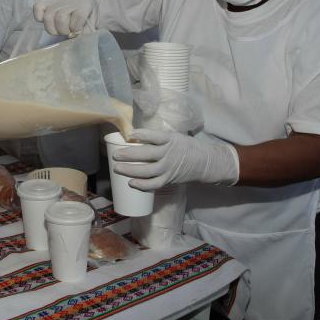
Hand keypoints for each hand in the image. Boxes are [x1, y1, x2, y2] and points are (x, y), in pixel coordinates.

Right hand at [33, 0, 97, 36]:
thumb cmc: (85, 9)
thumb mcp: (93, 18)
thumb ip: (88, 30)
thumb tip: (79, 38)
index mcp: (84, 4)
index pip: (79, 17)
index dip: (76, 28)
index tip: (77, 31)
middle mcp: (68, 1)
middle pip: (61, 19)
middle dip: (64, 30)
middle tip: (67, 31)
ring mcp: (55, 1)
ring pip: (48, 18)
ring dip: (53, 28)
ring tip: (58, 28)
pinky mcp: (44, 1)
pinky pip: (37, 10)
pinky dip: (40, 18)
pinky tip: (49, 21)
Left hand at [113, 129, 239, 189]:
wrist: (204, 162)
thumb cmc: (186, 146)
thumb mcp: (175, 136)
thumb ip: (158, 138)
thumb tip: (135, 135)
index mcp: (170, 140)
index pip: (155, 136)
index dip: (142, 135)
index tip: (130, 134)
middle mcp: (169, 154)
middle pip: (146, 154)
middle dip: (128, 155)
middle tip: (115, 155)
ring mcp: (169, 168)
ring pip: (147, 171)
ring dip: (130, 170)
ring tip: (117, 168)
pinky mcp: (169, 179)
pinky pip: (154, 184)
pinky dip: (142, 185)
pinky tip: (131, 183)